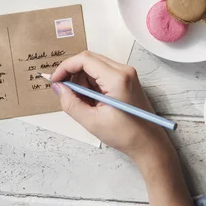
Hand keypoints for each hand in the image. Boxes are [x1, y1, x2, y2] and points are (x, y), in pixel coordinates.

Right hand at [50, 51, 171, 163]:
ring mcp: (127, 74)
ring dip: (83, 80)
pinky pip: (102, 73)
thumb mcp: (92, 121)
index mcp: (117, 78)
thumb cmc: (126, 135)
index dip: (65, 67)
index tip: (55, 80)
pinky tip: (93, 102)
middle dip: (73, 74)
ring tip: (84, 103)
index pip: (84, 59)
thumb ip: (70, 102)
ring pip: (94, 66)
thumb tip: (57, 87)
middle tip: (66, 93)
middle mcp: (123, 70)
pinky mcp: (126, 79)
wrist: (150, 145)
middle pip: (89, 60)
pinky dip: (92, 84)